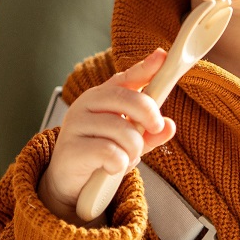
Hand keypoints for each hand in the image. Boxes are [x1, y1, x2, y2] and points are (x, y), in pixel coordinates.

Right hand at [38, 49, 176, 224]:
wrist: (69, 181)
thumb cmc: (102, 153)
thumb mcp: (132, 141)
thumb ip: (151, 133)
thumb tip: (169, 126)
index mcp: (103, 96)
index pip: (126, 78)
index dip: (146, 67)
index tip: (162, 57)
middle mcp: (87, 104)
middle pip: (128, 99)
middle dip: (150, 116)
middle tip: (155, 128)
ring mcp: (76, 124)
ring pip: (124, 131)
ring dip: (134, 150)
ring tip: (125, 157)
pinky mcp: (70, 148)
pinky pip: (111, 153)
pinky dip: (119, 164)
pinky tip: (110, 168)